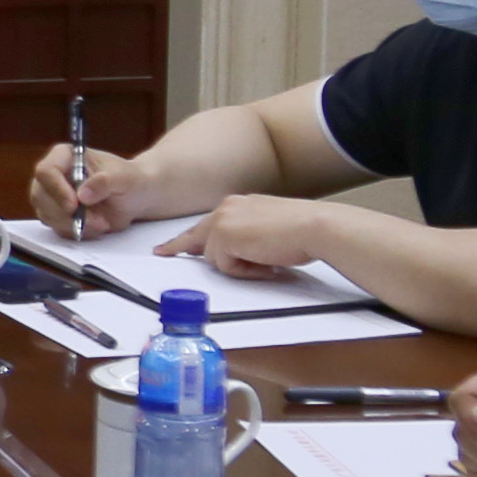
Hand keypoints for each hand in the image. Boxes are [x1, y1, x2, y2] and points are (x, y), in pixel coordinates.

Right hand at [23, 144, 133, 238]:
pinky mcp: (58, 216)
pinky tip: (96, 225)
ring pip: (47, 215)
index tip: (74, 205)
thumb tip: (83, 194)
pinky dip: (77, 231)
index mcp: (65, 156)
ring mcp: (53, 197)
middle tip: (95, 220)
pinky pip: (58, 228)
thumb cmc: (130, 180)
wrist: (136, 198)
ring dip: (74, 224)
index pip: (46, 171)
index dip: (56, 189)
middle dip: (67, 214)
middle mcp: (53, 176)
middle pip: (40, 196)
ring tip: (102, 221)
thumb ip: (105, 182)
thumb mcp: (124, 178)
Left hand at [171, 194, 336, 278]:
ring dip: (239, 266)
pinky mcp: (223, 237)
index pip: (206, 224)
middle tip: (161, 253)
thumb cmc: (303, 230)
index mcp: (237, 204)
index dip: (188, 238)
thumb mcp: (267, 229)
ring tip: (267, 260)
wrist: (315, 226)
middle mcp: (226, 208)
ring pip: (214, 257)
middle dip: (180, 247)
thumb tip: (238, 255)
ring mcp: (223, 221)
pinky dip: (245, 271)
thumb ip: (247, 237)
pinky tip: (265, 263)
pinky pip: (225, 266)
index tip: (170, 246)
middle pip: (197, 237)